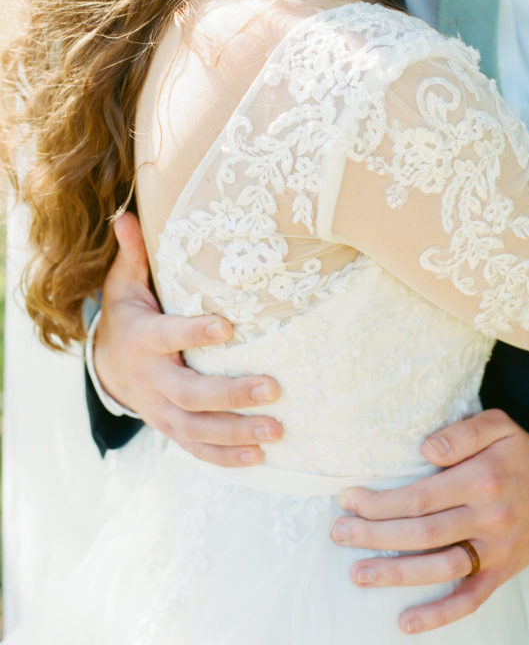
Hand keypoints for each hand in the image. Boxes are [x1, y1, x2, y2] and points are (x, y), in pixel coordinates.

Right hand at [95, 212, 282, 466]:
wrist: (107, 365)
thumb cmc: (129, 314)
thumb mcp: (125, 283)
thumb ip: (136, 254)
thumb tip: (127, 215)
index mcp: (143, 339)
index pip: (169, 336)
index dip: (195, 333)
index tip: (229, 326)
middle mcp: (152, 380)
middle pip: (191, 394)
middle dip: (231, 395)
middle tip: (274, 388)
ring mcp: (162, 410)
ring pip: (198, 428)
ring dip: (238, 433)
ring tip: (277, 430)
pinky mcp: (172, 429)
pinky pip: (198, 449)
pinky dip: (227, 457)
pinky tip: (260, 457)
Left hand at [329, 410, 528, 634]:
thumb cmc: (520, 453)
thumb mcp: (498, 425)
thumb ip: (461, 434)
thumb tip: (425, 450)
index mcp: (481, 480)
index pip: (420, 497)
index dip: (381, 502)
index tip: (350, 498)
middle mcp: (487, 518)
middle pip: (421, 534)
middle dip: (374, 535)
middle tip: (339, 533)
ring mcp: (494, 550)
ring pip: (438, 569)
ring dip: (395, 574)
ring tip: (357, 573)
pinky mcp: (501, 573)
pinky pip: (469, 600)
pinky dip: (438, 615)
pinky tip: (406, 622)